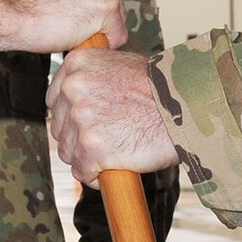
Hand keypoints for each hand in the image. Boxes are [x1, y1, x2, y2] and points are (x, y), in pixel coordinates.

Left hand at [47, 49, 179, 183]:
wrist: (185, 108)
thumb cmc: (159, 89)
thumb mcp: (119, 66)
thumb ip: (93, 79)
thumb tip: (76, 99)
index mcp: (76, 65)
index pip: (55, 99)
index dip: (71, 116)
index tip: (90, 122)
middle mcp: (74, 90)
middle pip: (60, 128)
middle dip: (79, 139)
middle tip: (108, 138)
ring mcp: (81, 120)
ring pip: (68, 153)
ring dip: (88, 158)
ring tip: (115, 152)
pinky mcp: (92, 149)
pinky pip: (83, 172)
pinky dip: (97, 176)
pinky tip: (116, 166)